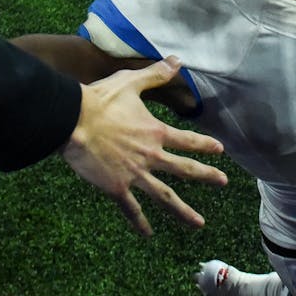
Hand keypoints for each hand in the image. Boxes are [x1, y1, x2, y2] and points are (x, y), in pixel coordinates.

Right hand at [61, 57, 227, 235]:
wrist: (72, 121)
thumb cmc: (99, 100)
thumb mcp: (130, 82)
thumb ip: (156, 74)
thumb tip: (177, 61)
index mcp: (155, 132)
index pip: (187, 140)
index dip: (205, 145)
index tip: (219, 151)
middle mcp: (151, 156)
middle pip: (184, 169)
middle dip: (206, 176)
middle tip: (223, 183)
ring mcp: (135, 175)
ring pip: (165, 196)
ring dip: (183, 211)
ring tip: (199, 224)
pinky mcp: (117, 188)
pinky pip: (132, 209)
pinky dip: (140, 223)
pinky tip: (149, 234)